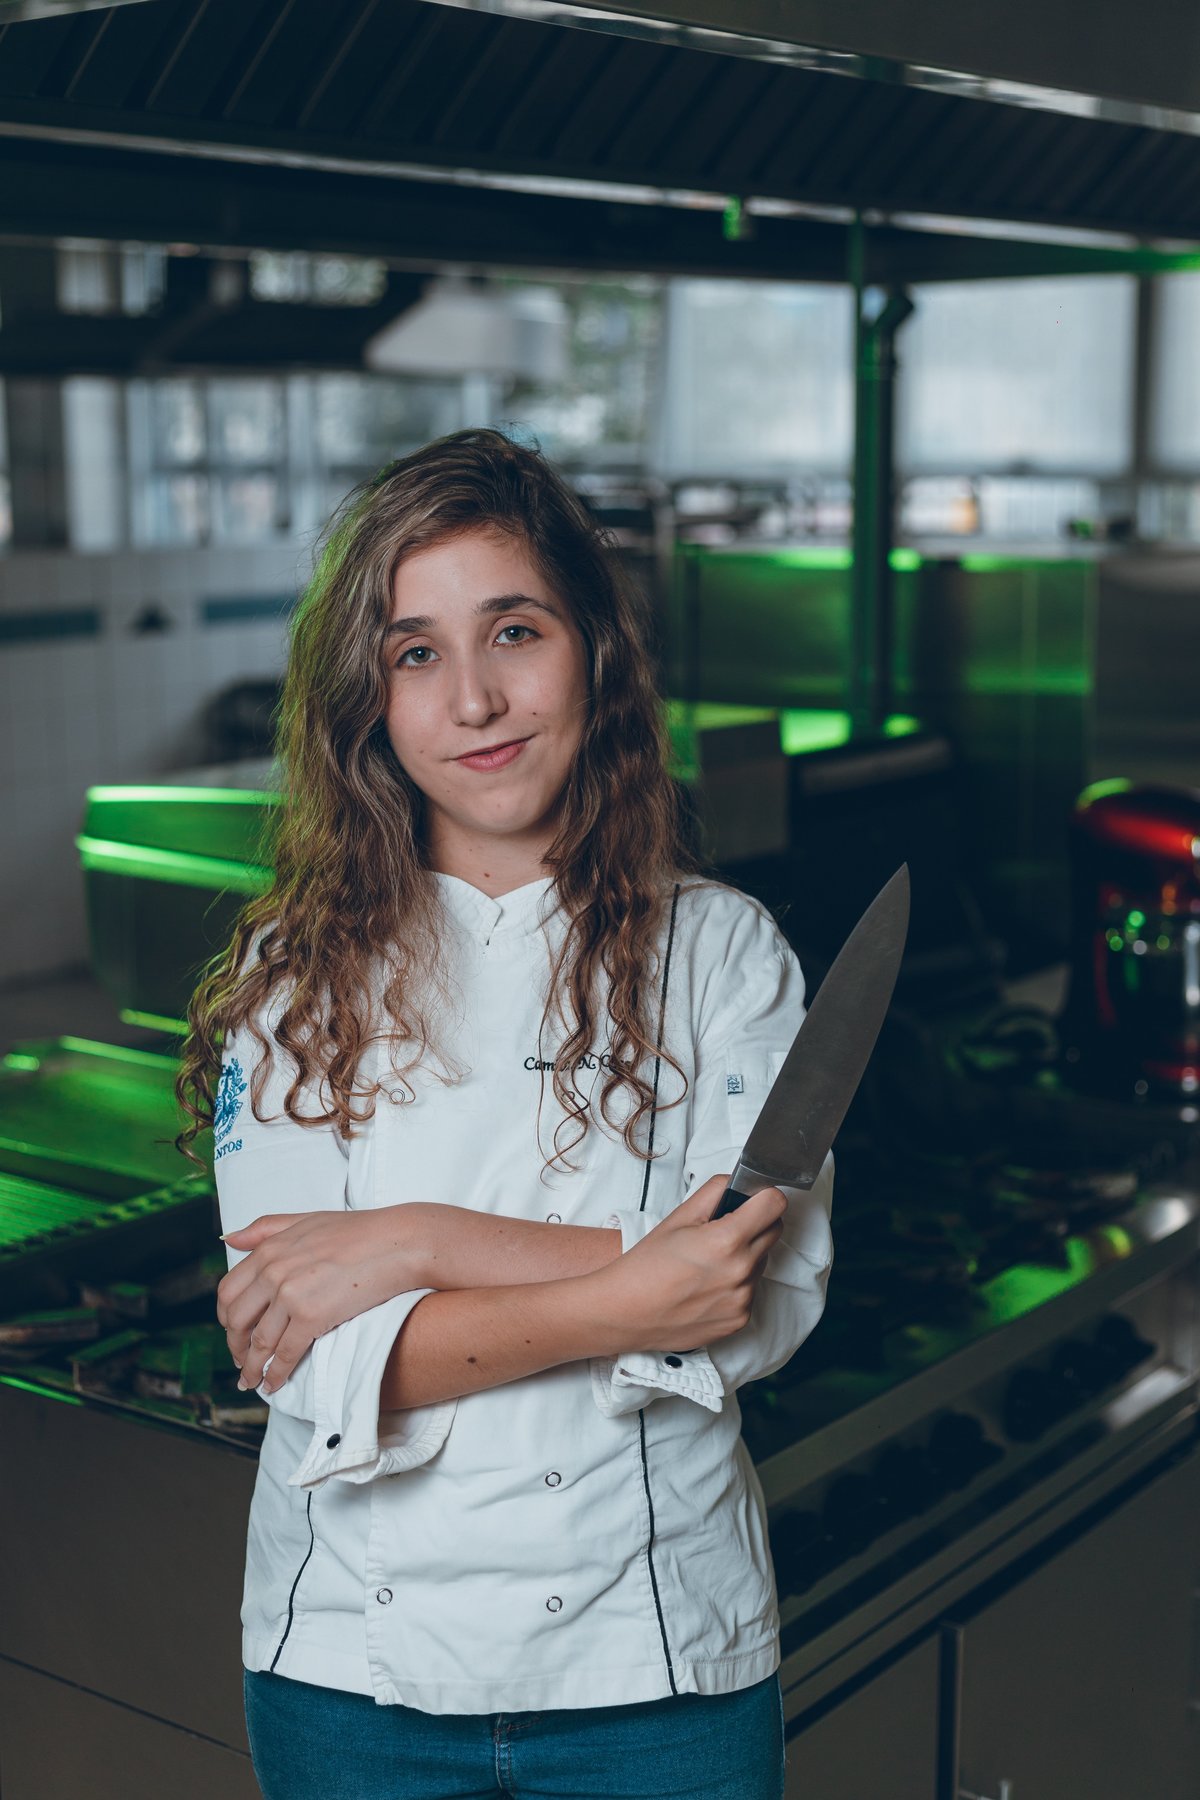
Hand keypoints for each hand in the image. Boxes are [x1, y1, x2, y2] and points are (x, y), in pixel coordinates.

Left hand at [217, 1206, 430, 1394]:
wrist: (396, 1242)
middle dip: (235, 1346)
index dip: (227, 1318)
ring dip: (252, 1367)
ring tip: (252, 1380)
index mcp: (269, 1249)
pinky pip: (286, 1354)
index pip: (228, 1291)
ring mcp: (291, 1295)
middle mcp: (273, 1272)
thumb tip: (229, 1238)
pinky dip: (276, 1374)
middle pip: (237, 1321)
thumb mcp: (305, 1219)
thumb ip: (265, 1228)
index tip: (233, 1331)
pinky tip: (274, 1384)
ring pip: (259, 1343)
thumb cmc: (358, 1230)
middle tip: (241, 1360)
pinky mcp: (312, 1317)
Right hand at [594, 1174, 786, 1354]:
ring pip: (762, 1262)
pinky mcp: (740, 1320)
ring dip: (746, 1256)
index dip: (764, 1196)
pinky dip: (736, 1284)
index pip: (775, 1205)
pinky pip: (751, 1291)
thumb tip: (740, 1181)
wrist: (625, 1313)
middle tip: (725, 1228)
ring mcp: (743, 1299)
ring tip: (708, 1263)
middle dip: (756, 1223)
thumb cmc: (647, 1264)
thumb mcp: (679, 1217)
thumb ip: (715, 1191)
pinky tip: (707, 1287)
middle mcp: (741, 1272)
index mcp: (726, 1240)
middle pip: (774, 1231)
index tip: (754, 1199)